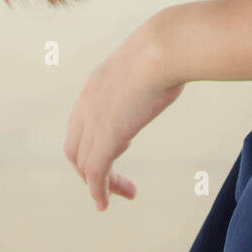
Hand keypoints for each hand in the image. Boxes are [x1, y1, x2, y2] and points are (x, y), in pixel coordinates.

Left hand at [64, 21, 184, 211]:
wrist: (164, 48)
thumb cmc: (168, 50)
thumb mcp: (151, 61)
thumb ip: (152, 71)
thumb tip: (175, 67)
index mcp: (95, 84)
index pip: (82, 121)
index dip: (97, 137)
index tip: (125, 144)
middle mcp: (86, 105)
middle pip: (76, 147)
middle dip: (92, 167)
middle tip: (115, 178)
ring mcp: (94, 123)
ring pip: (84, 165)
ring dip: (100, 184)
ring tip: (125, 193)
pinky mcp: (106, 139)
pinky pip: (95, 174)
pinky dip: (98, 192)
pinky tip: (105, 203)